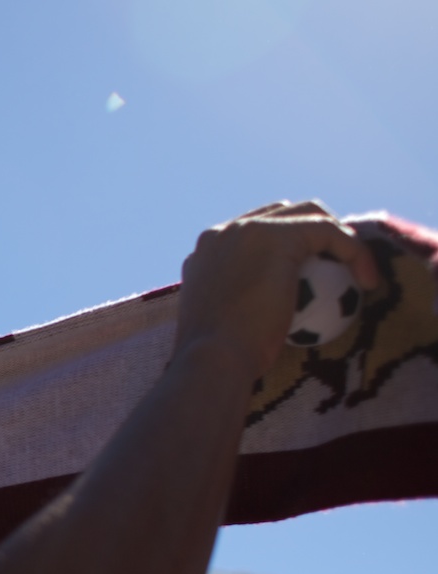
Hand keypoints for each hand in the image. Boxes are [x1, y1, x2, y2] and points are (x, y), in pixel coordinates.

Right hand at [175, 201, 378, 382]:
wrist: (213, 359)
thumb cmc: (218, 359)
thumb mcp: (223, 329)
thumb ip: (236, 310)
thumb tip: (258, 324)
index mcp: (205, 253)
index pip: (253, 236)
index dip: (286, 250)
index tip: (311, 279)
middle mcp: (222, 232)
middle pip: (279, 214)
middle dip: (312, 234)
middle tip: (337, 270)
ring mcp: (249, 229)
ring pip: (308, 215)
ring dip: (336, 239)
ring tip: (356, 273)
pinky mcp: (279, 235)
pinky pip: (330, 232)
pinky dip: (354, 253)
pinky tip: (368, 282)